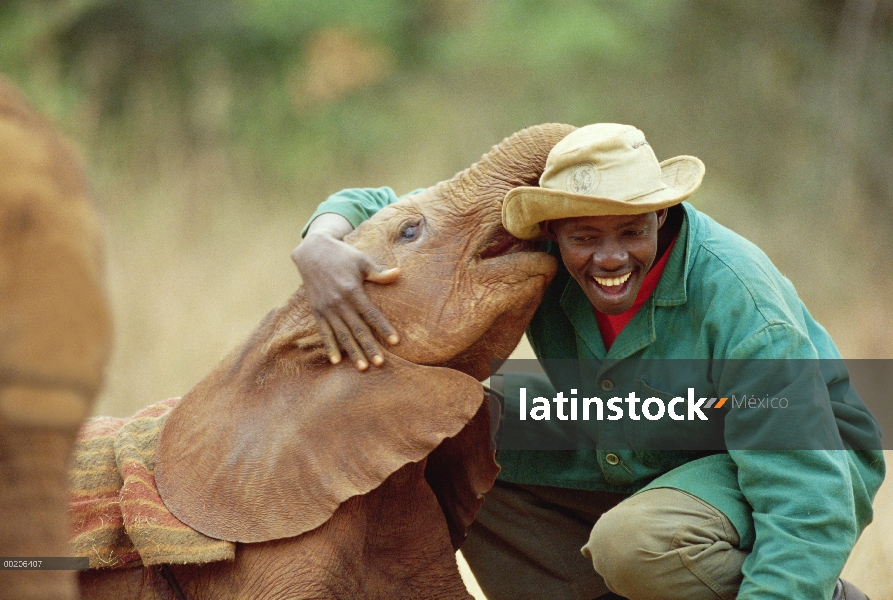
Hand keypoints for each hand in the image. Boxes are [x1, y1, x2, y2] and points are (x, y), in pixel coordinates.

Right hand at [292, 215, 399, 369]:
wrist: (311, 251)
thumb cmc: (341, 255)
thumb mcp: (361, 260)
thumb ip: (378, 272)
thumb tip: (398, 273)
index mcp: (352, 290)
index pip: (371, 314)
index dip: (383, 328)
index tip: (395, 342)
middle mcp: (338, 302)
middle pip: (357, 329)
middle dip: (369, 347)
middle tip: (380, 363)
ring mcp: (326, 308)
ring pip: (341, 334)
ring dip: (352, 351)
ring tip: (362, 367)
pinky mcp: (317, 311)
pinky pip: (324, 332)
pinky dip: (330, 347)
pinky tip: (337, 361)